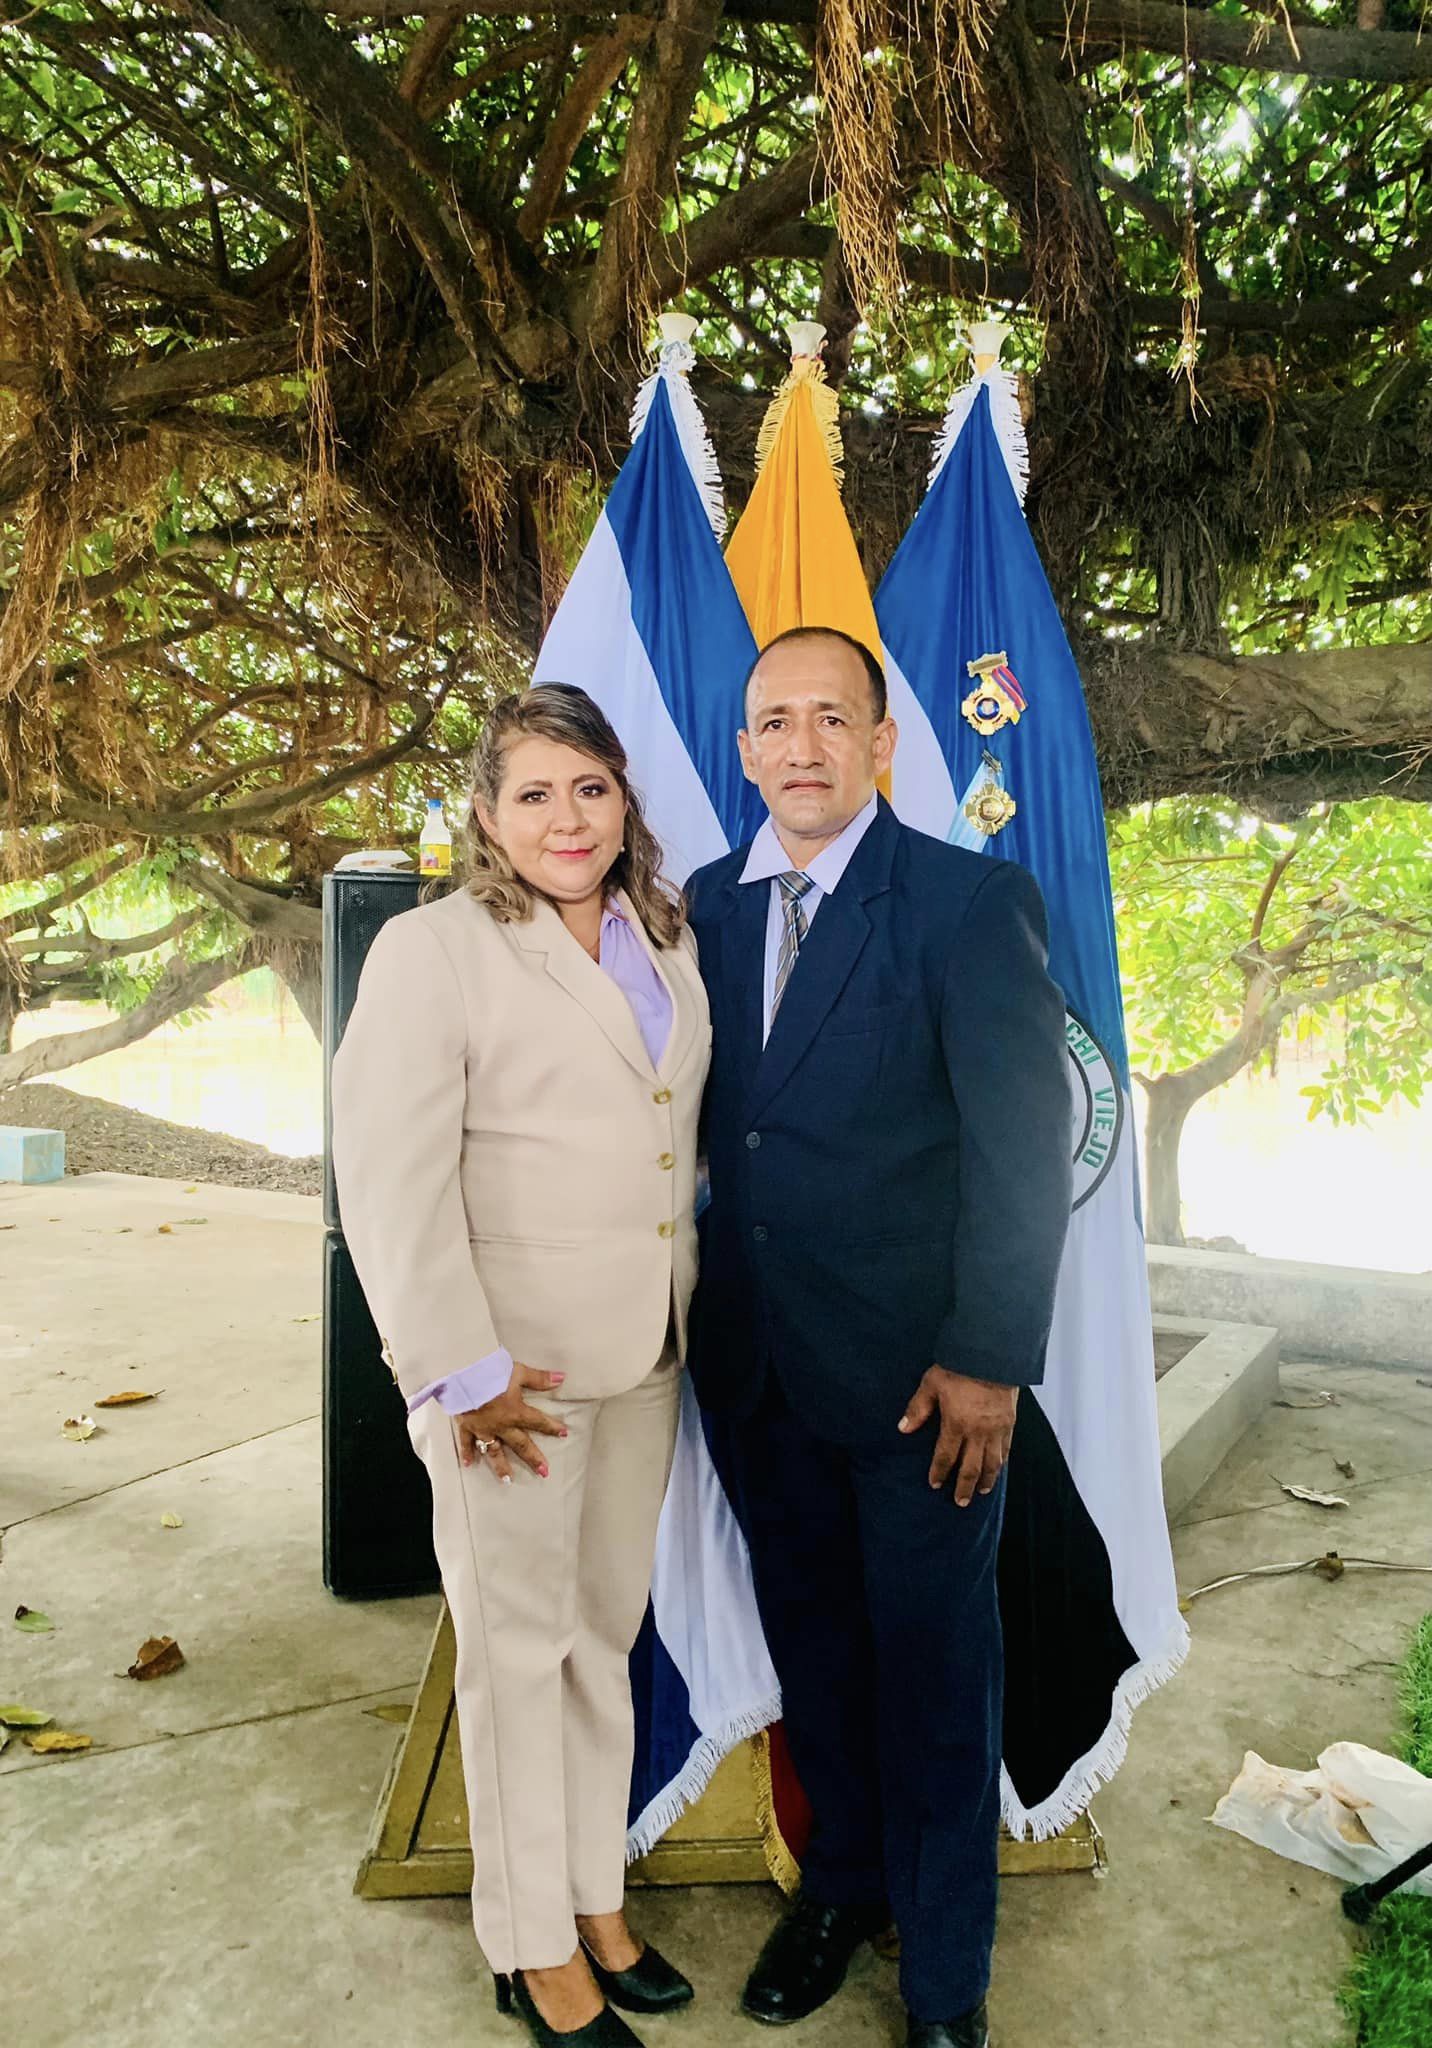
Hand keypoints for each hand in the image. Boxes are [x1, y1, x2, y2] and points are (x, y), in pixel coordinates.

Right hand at [455, 1360, 566, 1483]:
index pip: (538, 1421)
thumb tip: (561, 1378)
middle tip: (543, 1472)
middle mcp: (501, 1425)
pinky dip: (467, 1453)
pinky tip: (468, 1465)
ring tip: (508, 1479)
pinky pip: (467, 1443)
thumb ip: (539, 1378)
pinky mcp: (466, 1426)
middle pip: (520, 1444)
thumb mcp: (519, 1372)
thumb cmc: (491, 1372)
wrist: (463, 1375)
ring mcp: (483, 1428)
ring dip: (501, 1466)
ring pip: (494, 1451)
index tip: (564, 1434)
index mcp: (516, 1412)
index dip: (552, 1427)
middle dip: (533, 1458)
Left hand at [898, 1367, 1017, 1506]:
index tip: (934, 1484)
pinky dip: (1002, 1464)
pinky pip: (1006, 1450)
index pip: (945, 1456)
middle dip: (964, 1487)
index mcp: (956, 1424)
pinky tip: (999, 1470)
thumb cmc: (959, 1366)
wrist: (993, 1355)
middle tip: (960, 1502)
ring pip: (992, 1463)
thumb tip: (903, 1428)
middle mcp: (977, 1432)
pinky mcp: (1010, 1423)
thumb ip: (918, 1408)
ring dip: (986, 1480)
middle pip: (971, 1468)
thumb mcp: (931, 1383)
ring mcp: (996, 1430)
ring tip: (981, 1492)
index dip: (939, 1472)